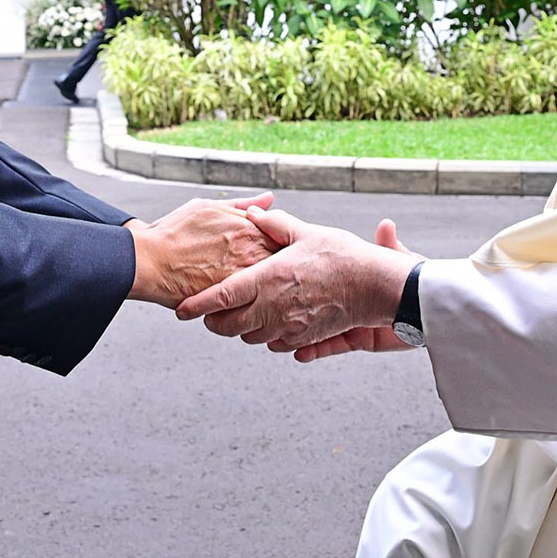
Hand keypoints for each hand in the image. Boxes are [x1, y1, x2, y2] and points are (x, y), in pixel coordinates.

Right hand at [126, 193, 277, 306]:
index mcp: (250, 229)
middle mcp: (251, 252)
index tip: (286, 252)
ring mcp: (243, 278)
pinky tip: (250, 302)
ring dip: (273, 286)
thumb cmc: (175, 233)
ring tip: (268, 289)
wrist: (149, 262)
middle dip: (285, 268)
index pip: (286, 238)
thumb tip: (269, 198)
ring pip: (273, 285)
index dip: (288, 246)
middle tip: (283, 273)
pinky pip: (255, 303)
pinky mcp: (232, 300)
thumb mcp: (209, 208)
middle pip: (285, 264)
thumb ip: (243, 205)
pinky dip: (257, 302)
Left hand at [175, 207, 412, 350]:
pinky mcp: (304, 338)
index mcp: (268, 279)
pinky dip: (265, 337)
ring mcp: (289, 327)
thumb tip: (252, 213)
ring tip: (238, 316)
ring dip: (239, 330)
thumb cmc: (342, 255)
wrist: (375, 286)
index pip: (221, 297)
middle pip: (228, 326)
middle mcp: (273, 307)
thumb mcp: (306, 232)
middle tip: (208, 315)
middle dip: (214, 322)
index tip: (180, 311)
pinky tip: (269, 324)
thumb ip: (275, 224)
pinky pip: (274, 345)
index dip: (197, 306)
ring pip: (249, 338)